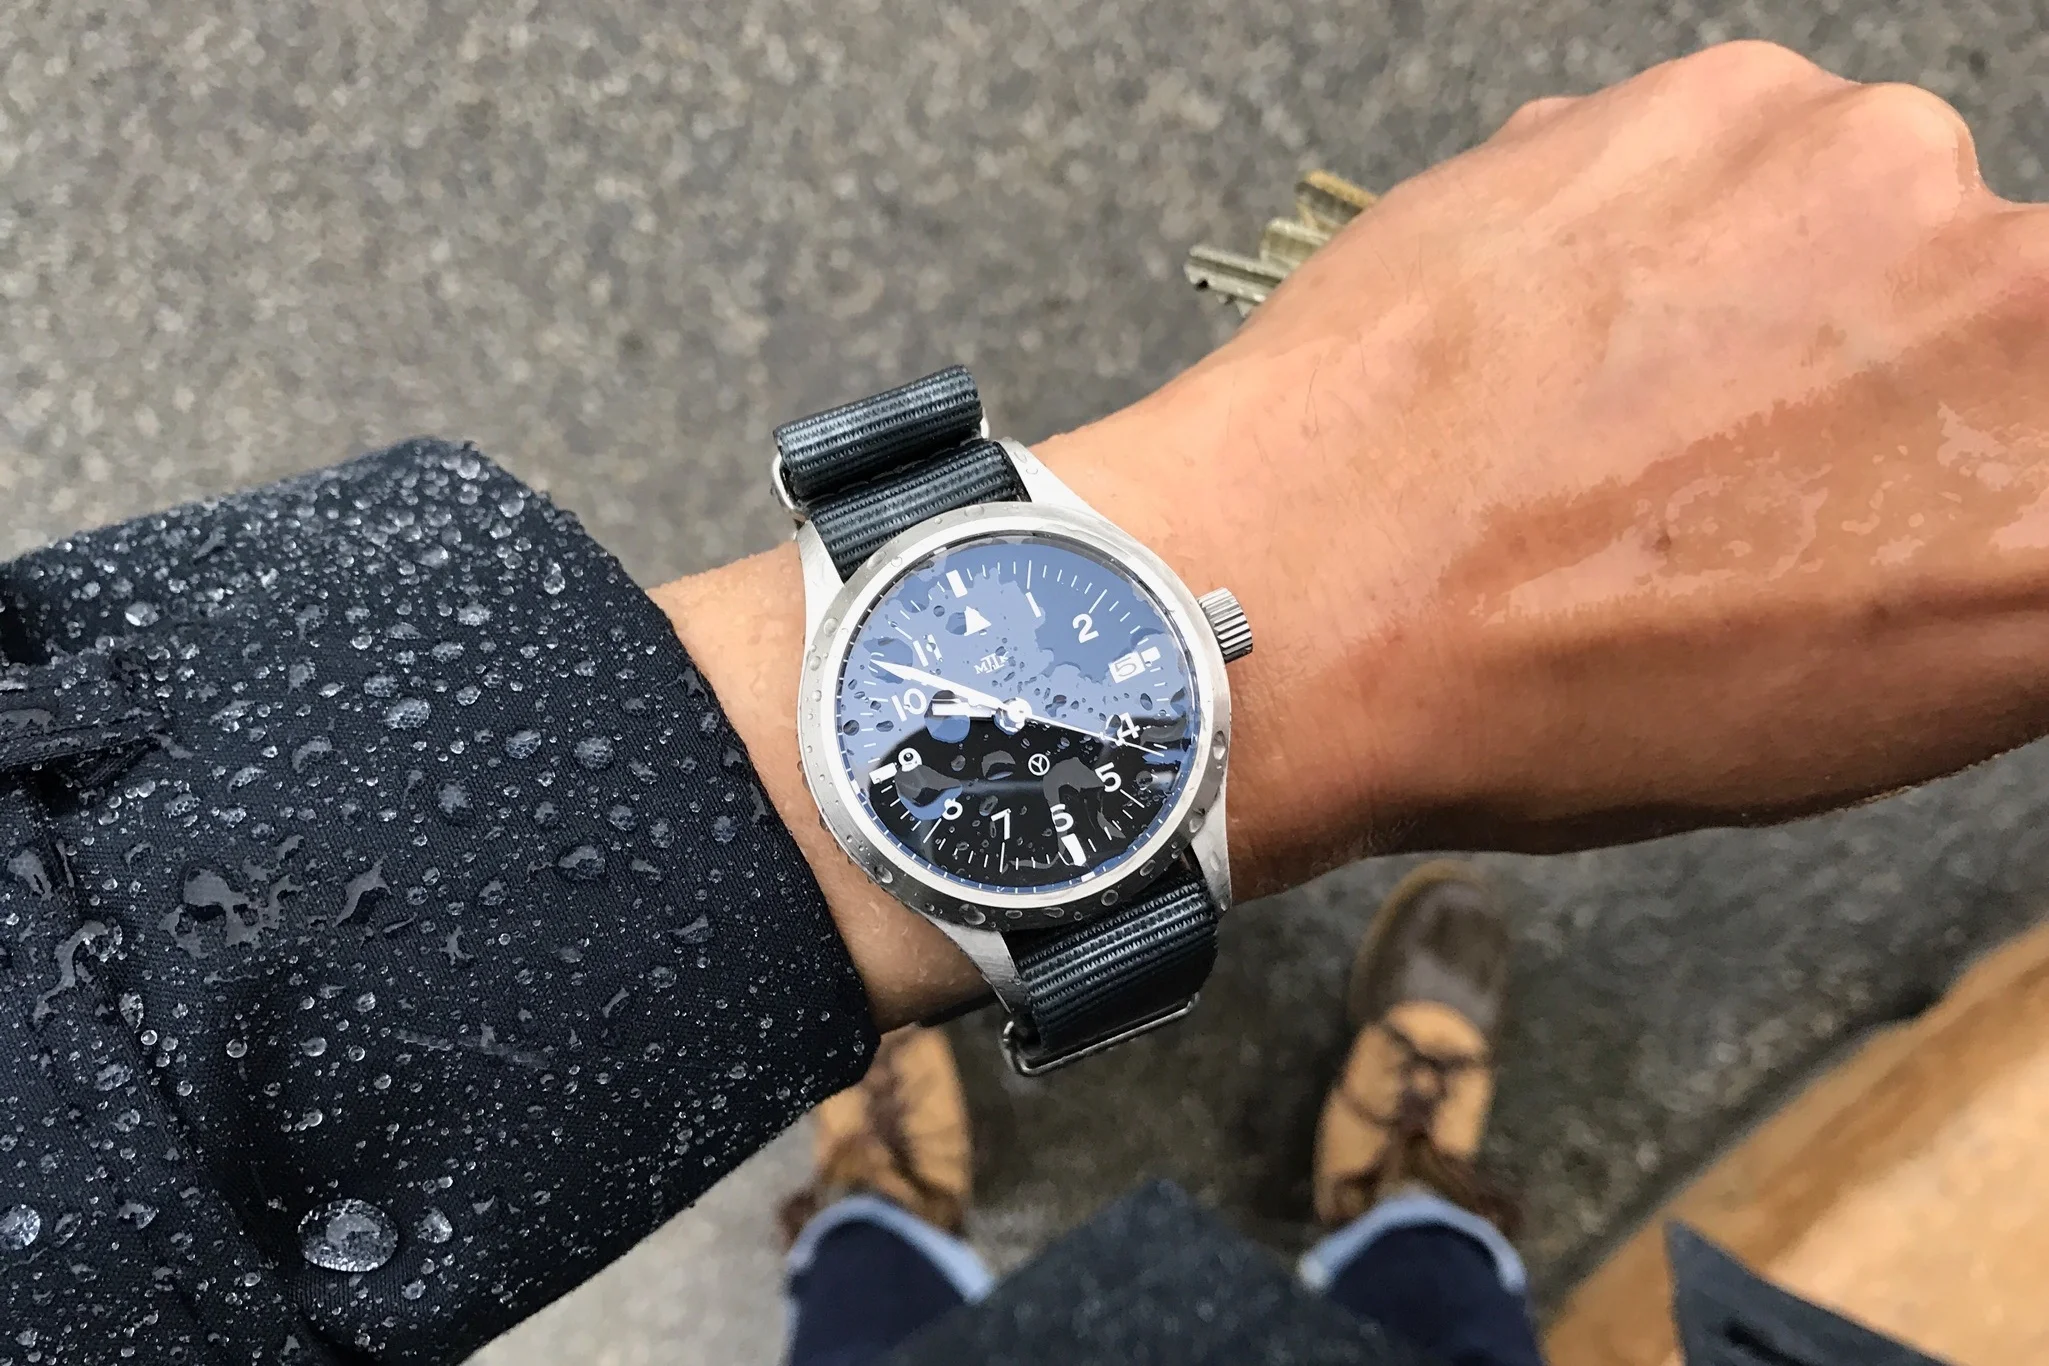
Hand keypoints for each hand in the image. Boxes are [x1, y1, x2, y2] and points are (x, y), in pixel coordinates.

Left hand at [660, 41, 2048, 1022]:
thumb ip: (1983, 574)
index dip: (1948, 461)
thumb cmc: (1545, 709)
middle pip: (1988, 309)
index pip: (2038, 430)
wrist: (1292, 601)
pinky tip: (1558, 327)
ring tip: (1609, 407)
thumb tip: (1981, 482)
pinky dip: (1667, 221)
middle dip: (1881, 373)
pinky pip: (1738, 153)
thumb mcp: (1841, 719)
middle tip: (1725, 464)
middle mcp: (2023, 313)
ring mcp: (1882, 177)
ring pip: (1866, 212)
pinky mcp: (1723, 94)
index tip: (1878, 483)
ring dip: (1773, 284)